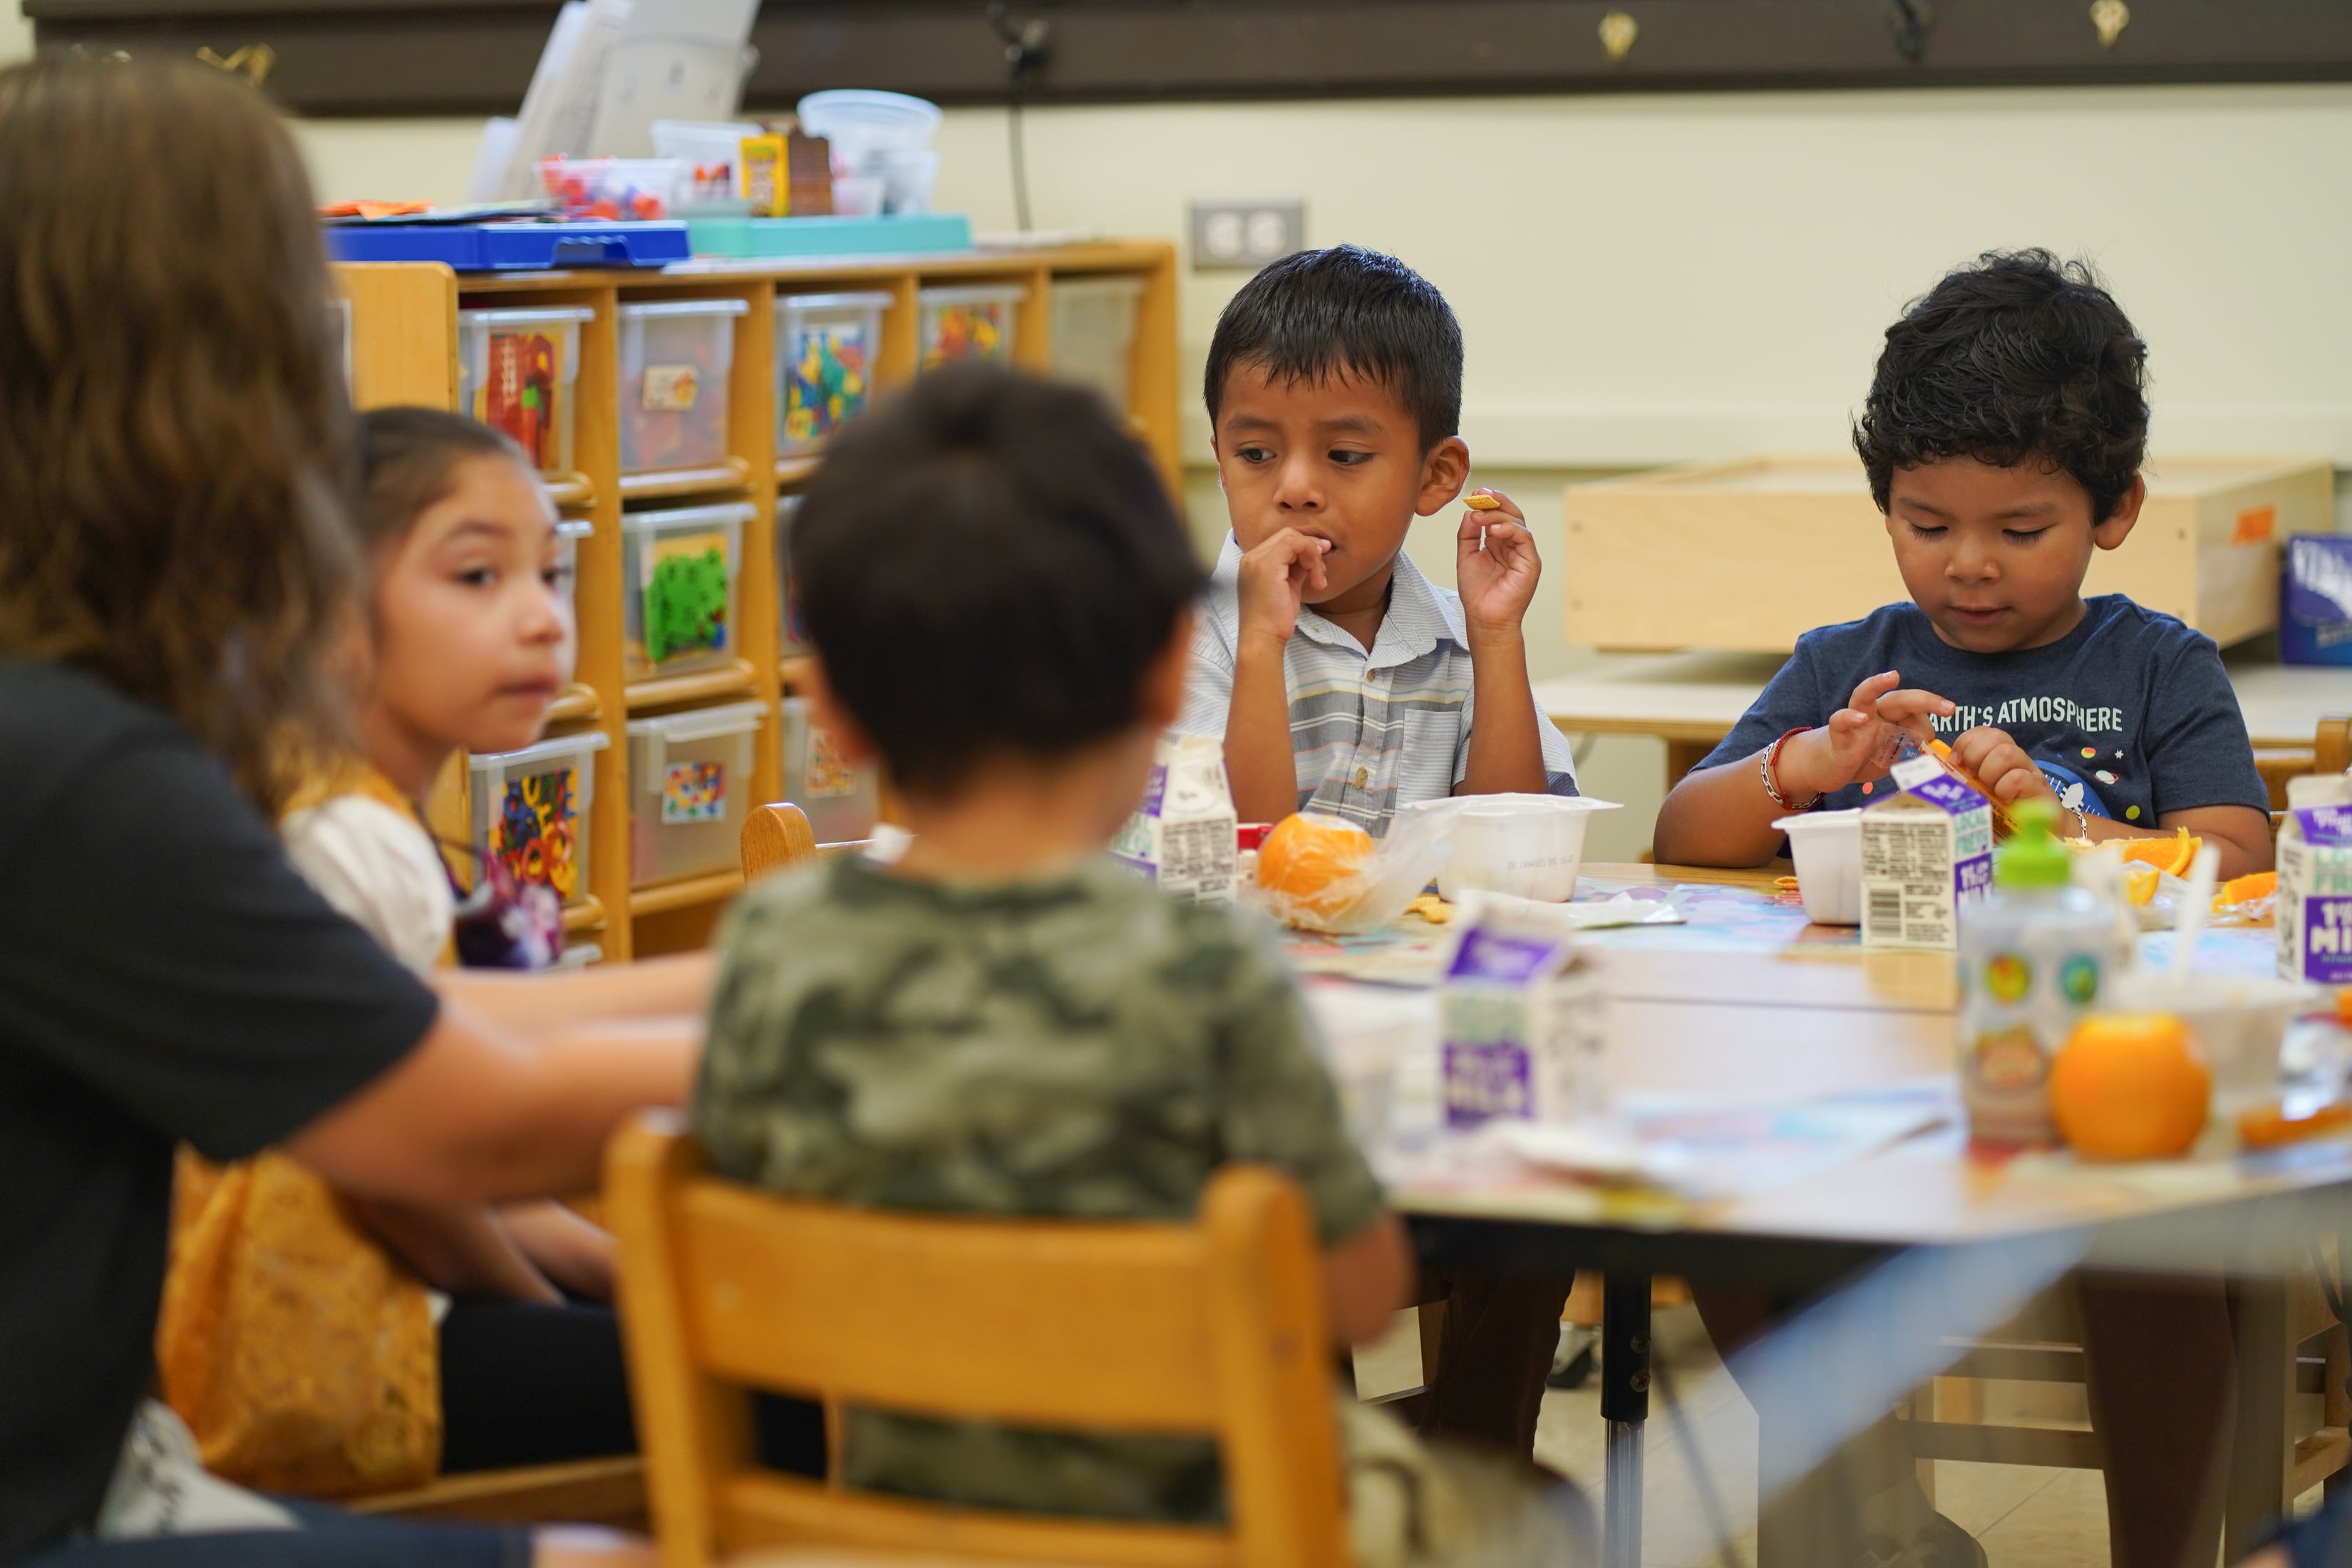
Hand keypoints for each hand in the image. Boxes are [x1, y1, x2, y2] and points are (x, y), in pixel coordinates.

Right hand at [1235, 527, 1330, 648]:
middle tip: (1325, 560)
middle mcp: (1252, 557)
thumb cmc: (1274, 619)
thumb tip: (1315, 554)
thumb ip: (1297, 568)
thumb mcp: (1289, 587)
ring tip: (1319, 578)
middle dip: (1311, 546)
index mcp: (1254, 562)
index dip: (1305, 544)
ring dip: (1313, 555)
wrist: (1263, 637)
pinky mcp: (1267, 565)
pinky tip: (1316, 579)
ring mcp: (1257, 559)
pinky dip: (1311, 557)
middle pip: (1287, 535)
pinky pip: (1294, 545)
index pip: (1282, 540)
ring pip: (1292, 538)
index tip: (1322, 556)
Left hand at [1456, 489, 1539, 639]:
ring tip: (1479, 516)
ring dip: (1497, 515)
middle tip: (1480, 493)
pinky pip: (1524, 538)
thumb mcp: (1466, 557)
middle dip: (1497, 501)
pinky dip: (1510, 529)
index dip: (1489, 502)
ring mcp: (1524, 553)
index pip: (1498, 516)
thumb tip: (1470, 511)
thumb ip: (1467, 534)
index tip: (1474, 493)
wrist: (1484, 619)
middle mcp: (1514, 546)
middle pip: (1511, 514)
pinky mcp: (1531, 562)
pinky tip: (1492, 530)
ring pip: (1517, 523)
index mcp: (1499, 543)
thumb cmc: (1477, 593)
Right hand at [1777, 670, 1955, 799]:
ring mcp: (1854, 723)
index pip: (1916, 708)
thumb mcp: (1895, 753)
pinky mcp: (1837, 736)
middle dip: (1924, 700)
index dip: (1932, 706)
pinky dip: (1848, 718)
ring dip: (1875, 684)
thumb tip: (1928, 740)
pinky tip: (1859, 718)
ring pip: (1862, 696)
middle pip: (1898, 699)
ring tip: (1892, 676)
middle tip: (1948, 708)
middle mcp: (1874, 713)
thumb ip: (1912, 744)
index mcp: (1892, 717)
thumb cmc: (1863, 756)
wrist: (1826, 767)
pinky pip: (1839, 722)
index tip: (1950, 710)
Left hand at [1950, 726, 2058, 810]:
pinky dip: (2005, 789)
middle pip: (1995, 735)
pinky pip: (2018, 778)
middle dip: (1975, 755)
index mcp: (2000, 754)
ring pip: (2006, 753)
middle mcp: (2016, 757)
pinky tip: (2004, 798)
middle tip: (1975, 777)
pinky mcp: (2038, 787)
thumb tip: (1941, 771)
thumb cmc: (2005, 810)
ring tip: (1991, 789)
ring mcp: (2029, 770)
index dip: (1966, 741)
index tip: (1957, 762)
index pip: (1984, 731)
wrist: (2042, 829)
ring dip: (1990, 772)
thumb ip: (1965, 779)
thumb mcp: (1981, 791)